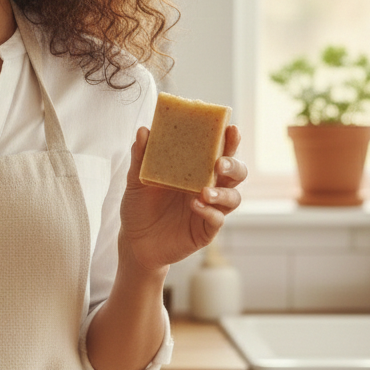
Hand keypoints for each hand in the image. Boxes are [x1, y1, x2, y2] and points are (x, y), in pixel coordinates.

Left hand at [118, 124, 245, 273]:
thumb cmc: (139, 206)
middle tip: (219, 163)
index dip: (228, 139)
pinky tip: (195, 205)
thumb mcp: (136, 179)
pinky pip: (217, 219)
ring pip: (233, 197)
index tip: (230, 127)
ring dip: (223, 192)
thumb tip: (143, 131)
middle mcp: (208, 186)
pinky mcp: (206, 230)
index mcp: (196, 169)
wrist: (133, 241)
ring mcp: (210, 209)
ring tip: (205, 191)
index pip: (218, 150)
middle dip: (233, 164)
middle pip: (236, 172)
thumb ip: (141, 156)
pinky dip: (209, 211)